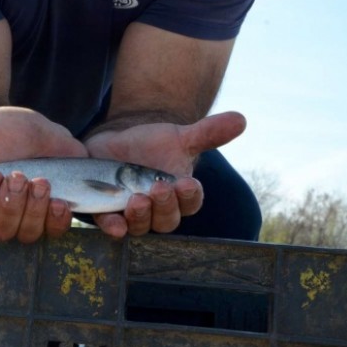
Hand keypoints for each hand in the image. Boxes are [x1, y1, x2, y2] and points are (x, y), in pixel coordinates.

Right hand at [0, 106, 87, 241]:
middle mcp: (1, 213)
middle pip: (0, 227)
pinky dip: (56, 219)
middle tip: (20, 175)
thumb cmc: (12, 132)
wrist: (47, 135)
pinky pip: (53, 230)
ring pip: (25, 232)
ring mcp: (27, 219)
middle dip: (10, 203)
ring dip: (34, 210)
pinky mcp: (52, 218)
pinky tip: (59, 201)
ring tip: (41, 182)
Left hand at [84, 111, 245, 236]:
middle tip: (159, 188)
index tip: (187, 183)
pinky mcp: (106, 212)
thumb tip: (240, 119)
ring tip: (137, 200)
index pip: (191, 203)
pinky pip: (110, 224)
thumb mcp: (177, 137)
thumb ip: (207, 133)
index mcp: (179, 195)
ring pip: (140, 226)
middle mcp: (157, 211)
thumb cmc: (152, 146)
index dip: (190, 196)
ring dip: (140, 216)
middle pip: (166, 220)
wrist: (115, 145)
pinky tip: (114, 223)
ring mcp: (131, 215)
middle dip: (165, 206)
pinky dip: (112, 225)